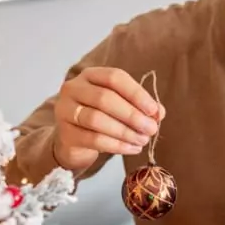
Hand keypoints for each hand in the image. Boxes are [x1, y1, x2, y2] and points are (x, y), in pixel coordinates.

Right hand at [50, 67, 165, 173]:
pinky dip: (116, 145)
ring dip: (125, 132)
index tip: (154, 110)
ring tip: (142, 140)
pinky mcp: (66, 134)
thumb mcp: (120, 107)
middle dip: (132, 115)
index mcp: (90, 75)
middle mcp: (73, 89)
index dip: (136, 93)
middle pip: (104, 98)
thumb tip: (159, 113)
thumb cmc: (101, 119)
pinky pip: (93, 139)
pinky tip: (132, 149)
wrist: (74, 141)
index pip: (114, 78)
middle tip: (150, 129)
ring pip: (97, 119)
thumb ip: (139, 106)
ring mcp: (65, 111)